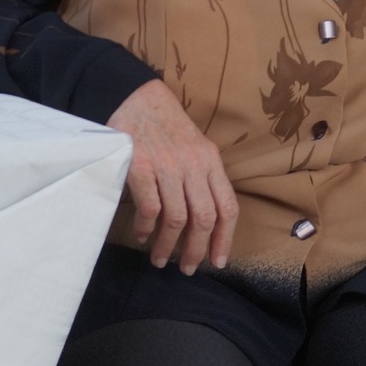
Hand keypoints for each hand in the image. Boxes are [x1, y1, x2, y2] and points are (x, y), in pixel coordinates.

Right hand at [106, 78, 238, 274]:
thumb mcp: (195, 147)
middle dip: (195, 250)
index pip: (227, 207)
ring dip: (167, 245)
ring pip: (176, 218)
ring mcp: (167, 165)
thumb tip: (205, 222)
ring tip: (159, 259)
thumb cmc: (167, 127)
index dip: (225, 239)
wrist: (138, 97)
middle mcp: (193, 164)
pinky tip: (142, 235)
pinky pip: (149, 208)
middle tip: (186, 268)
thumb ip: (203, 178)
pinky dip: (145, 228)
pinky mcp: (141, 166)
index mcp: (210, 161)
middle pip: (204, 218)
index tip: (217, 261)